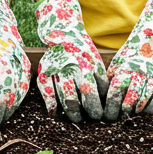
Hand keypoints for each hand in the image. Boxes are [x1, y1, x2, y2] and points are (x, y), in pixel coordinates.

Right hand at [35, 0, 107, 122]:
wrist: (63, 33)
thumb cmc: (83, 51)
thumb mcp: (96, 62)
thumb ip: (101, 80)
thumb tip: (108, 101)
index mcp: (86, 67)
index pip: (92, 93)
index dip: (96, 108)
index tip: (100, 117)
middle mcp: (71, 69)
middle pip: (77, 98)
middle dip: (83, 113)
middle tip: (87, 120)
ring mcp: (56, 71)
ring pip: (63, 97)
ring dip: (70, 112)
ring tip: (75, 119)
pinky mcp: (44, 72)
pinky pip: (46, 92)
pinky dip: (51, 104)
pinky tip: (55, 113)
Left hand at [103, 0, 152, 121]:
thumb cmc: (131, 54)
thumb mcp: (117, 62)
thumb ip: (110, 78)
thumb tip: (98, 97)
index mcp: (125, 67)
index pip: (116, 90)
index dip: (111, 104)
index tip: (108, 113)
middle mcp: (141, 72)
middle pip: (130, 97)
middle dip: (123, 110)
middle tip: (120, 115)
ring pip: (145, 99)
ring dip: (137, 109)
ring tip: (132, 112)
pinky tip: (147, 110)